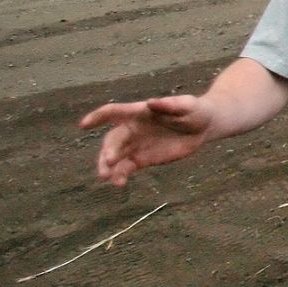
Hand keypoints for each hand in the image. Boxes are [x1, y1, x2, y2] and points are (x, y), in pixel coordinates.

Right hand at [79, 95, 215, 186]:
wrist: (203, 127)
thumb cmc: (194, 110)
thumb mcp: (187, 105)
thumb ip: (170, 104)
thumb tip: (152, 103)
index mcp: (138, 112)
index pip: (113, 112)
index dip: (98, 117)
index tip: (84, 125)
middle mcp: (132, 128)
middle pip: (113, 139)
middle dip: (109, 150)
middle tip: (108, 162)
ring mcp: (136, 144)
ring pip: (116, 156)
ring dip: (109, 167)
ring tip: (107, 178)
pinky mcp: (142, 159)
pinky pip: (126, 168)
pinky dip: (120, 175)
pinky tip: (118, 184)